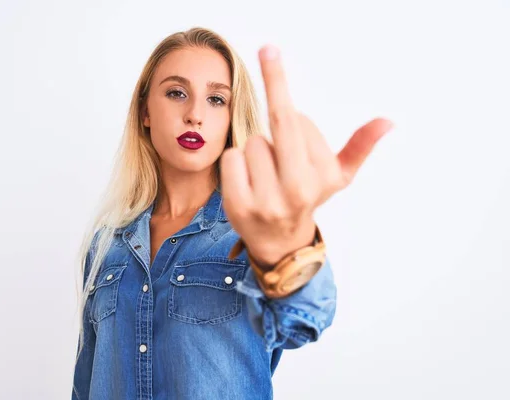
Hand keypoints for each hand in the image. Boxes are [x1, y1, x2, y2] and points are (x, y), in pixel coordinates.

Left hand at [219, 44, 393, 266]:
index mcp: (322, 177)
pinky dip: (236, 164)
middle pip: (280, 123)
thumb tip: (387, 121)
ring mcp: (266, 200)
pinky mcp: (238, 206)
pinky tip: (248, 182)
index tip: (278, 68)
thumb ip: (359, 147)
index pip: (298, 122)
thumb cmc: (307, 197)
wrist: (280, 243)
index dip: (290, 111)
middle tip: (269, 48)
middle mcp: (297, 190)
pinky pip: (231, 158)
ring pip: (251, 142)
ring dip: (255, 151)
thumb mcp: (337, 176)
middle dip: (275, 79)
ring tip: (265, 174)